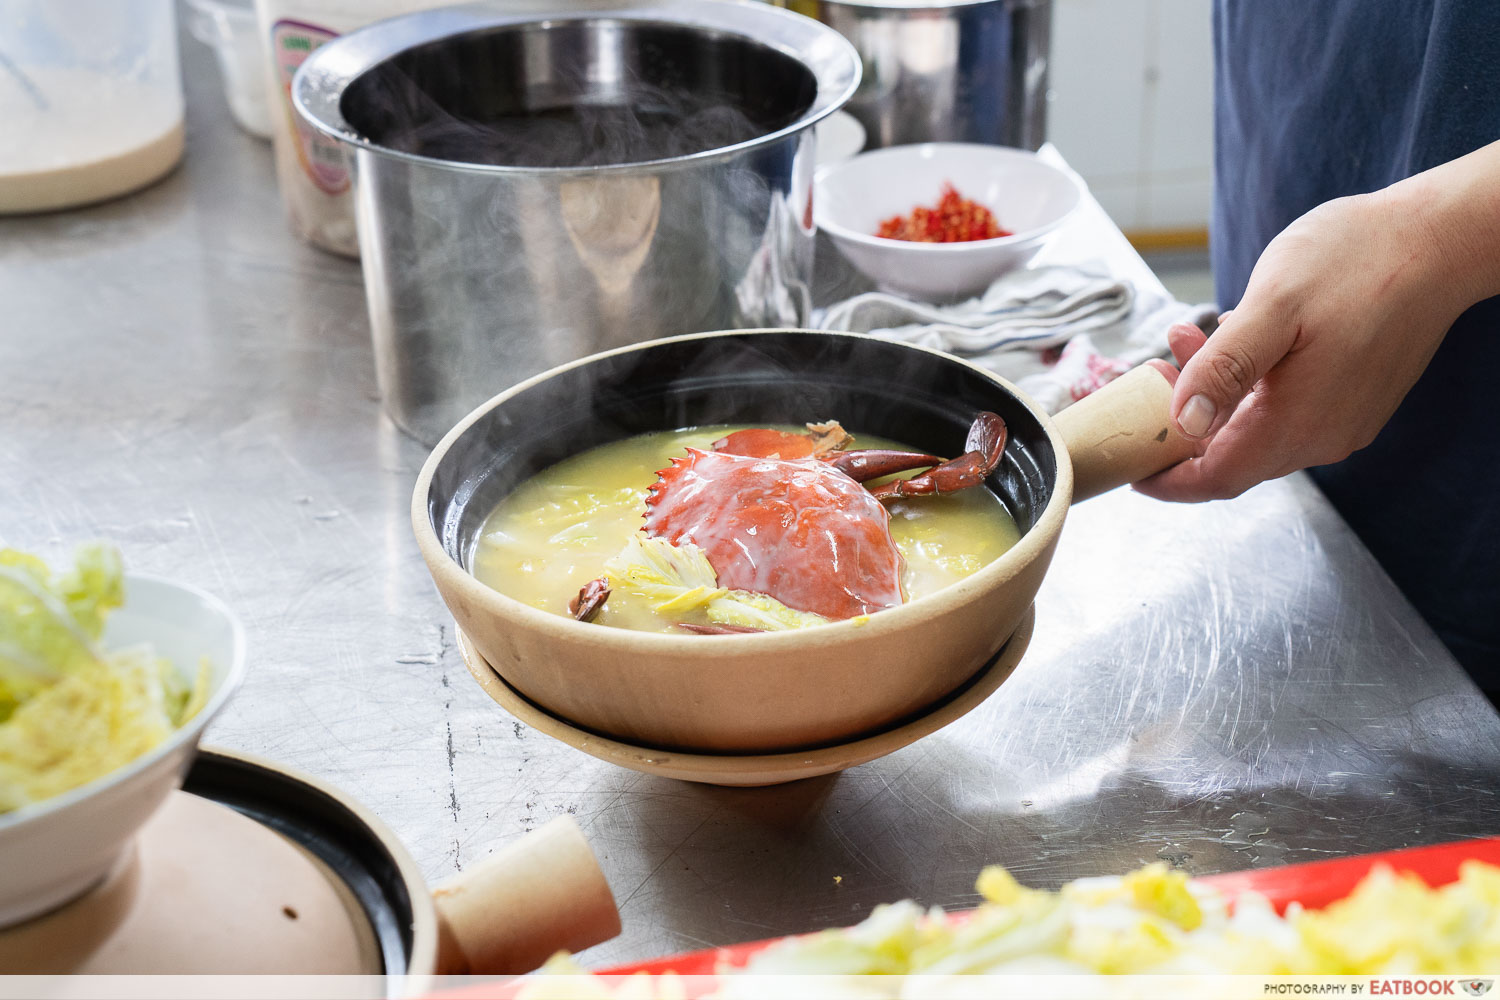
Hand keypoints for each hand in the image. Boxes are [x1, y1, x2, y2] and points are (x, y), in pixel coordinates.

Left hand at [1134, 186, 1467, 501]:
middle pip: (1231, 459)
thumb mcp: (1273, 304)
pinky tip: (1234, 341)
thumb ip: (1224, 367)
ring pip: (1255, 432)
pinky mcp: (1353, 402)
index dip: (1165, 481)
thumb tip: (1184, 422)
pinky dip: (1247, 389)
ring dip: (1212, 400)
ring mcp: (1342, 422)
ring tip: (1186, 341)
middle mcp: (1323, 437)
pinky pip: (1285, 412)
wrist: (1440, 239)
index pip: (1215, 480)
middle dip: (1180, 428)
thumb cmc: (1358, 260)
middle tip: (1148, 376)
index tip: (1127, 465)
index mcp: (1298, 423)